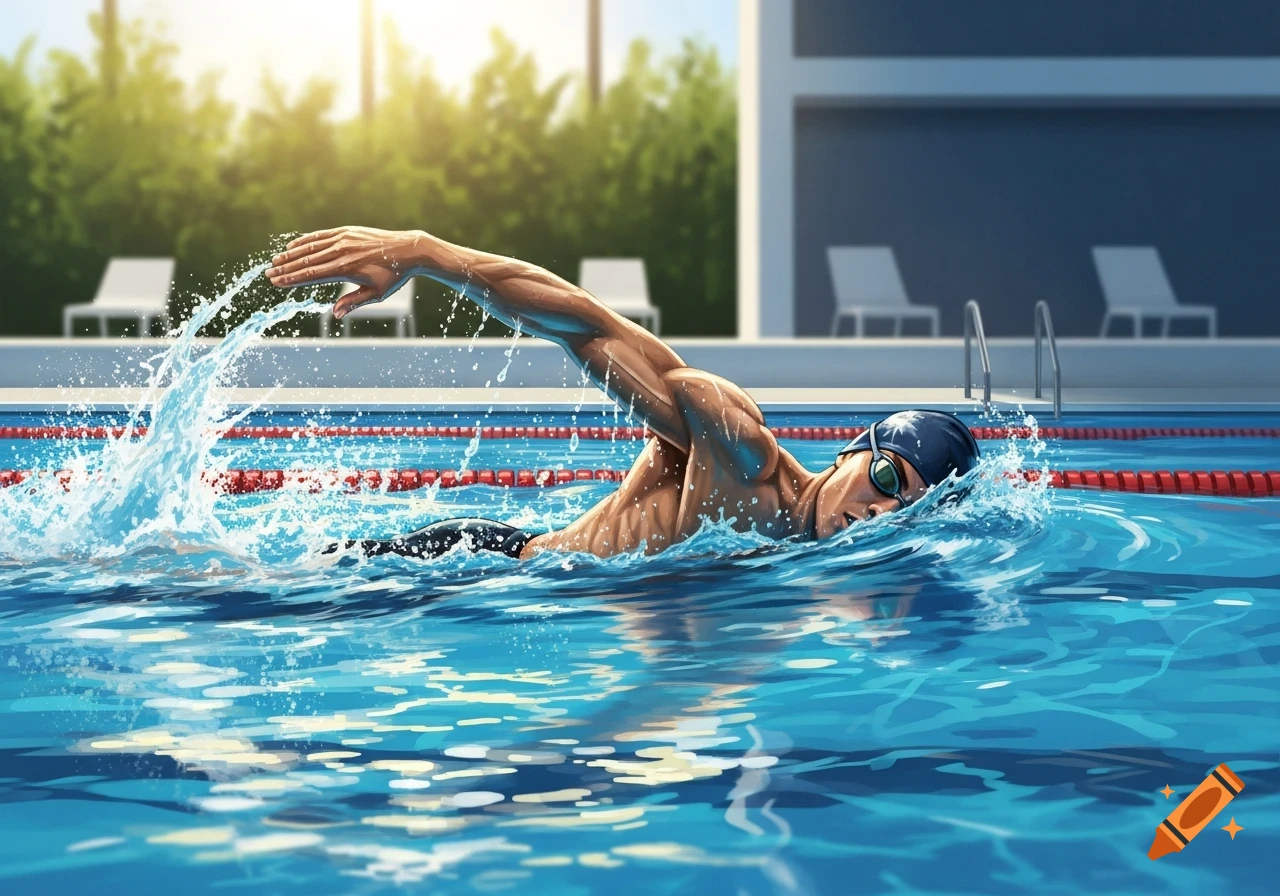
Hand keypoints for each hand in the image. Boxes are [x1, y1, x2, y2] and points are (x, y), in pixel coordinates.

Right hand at [266, 226, 425, 318]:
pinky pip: (321, 235)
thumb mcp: (376, 294)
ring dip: (291, 255)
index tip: (277, 283)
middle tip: (268, 274)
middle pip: (307, 261)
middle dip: (286, 269)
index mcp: (347, 269)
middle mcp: (342, 252)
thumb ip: (353, 302)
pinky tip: (293, 246)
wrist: (408, 250)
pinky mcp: (346, 231)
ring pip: (311, 247)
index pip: (312, 275)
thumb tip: (334, 314)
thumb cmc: (393, 276)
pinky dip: (305, 241)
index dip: (293, 279)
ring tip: (275, 261)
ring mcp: (343, 239)